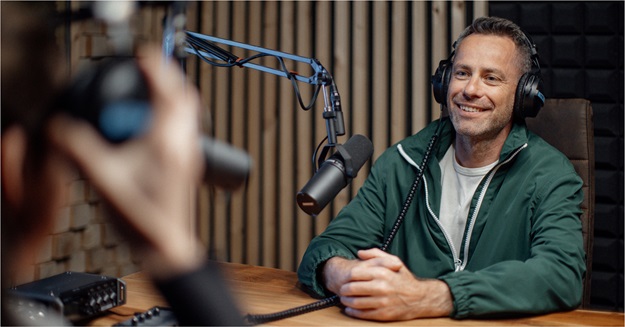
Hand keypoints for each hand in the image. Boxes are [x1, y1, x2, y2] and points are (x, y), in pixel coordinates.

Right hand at [48, 46, 204, 278]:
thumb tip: (59, 129)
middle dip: (169, 78)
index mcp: (166, 141)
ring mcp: (189, 155)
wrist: (168, 248)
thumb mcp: (103, 180)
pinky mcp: (188, 165)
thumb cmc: (143, 220)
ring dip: (173, 97)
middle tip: (150, 70)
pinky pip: (185, 129)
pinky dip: (173, 116)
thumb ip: (78, 150)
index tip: (145, 55)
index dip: (157, 68)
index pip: (168, 91)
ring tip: (152, 92)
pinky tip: (152, 127)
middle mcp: (183, 144)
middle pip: (186, 97)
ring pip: (189, 113)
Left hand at [324, 248, 452, 320]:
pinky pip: (363, 314)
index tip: (345, 278)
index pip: (355, 273)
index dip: (347, 276)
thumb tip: (359, 253)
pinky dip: (353, 312)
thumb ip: (376, 254)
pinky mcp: (383, 314)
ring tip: (344, 299)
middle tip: (342, 289)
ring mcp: (382, 302)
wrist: (420, 298)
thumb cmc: (404, 278)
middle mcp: (382, 287)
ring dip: (346, 301)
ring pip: (356, 302)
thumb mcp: (394, 261)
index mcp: (383, 273)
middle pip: (353, 288)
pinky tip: (350, 309)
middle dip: (344, 289)